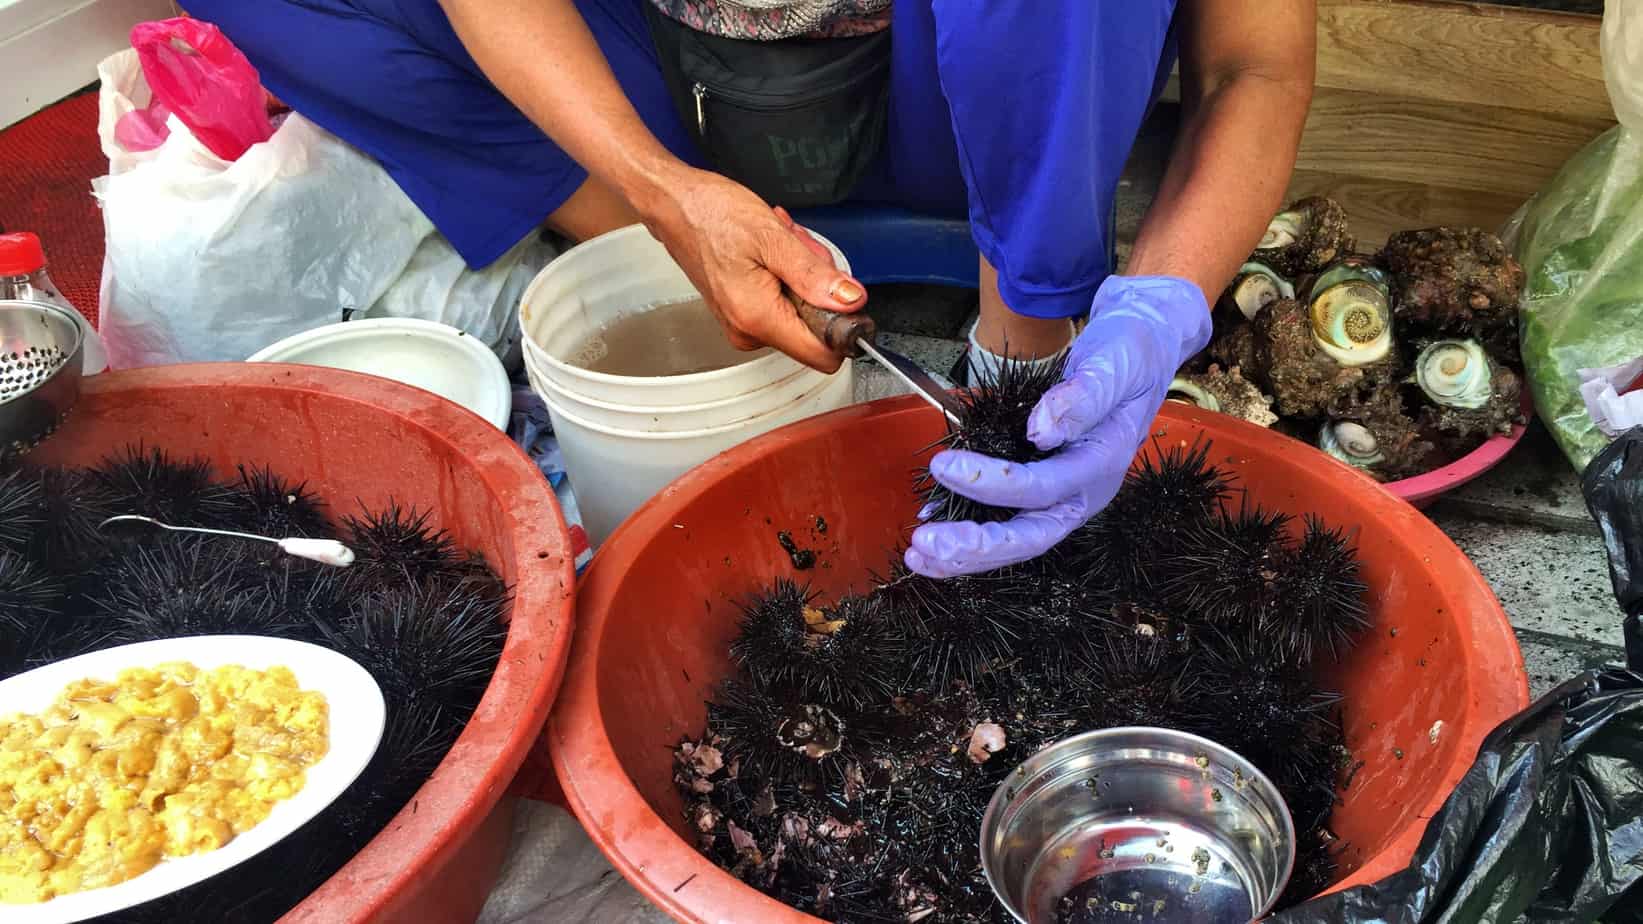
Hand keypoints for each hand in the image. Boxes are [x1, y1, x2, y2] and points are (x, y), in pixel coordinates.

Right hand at [638, 168, 865, 371]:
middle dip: (818, 288)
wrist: (675, 206)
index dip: (843, 326)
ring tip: (778, 246)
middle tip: (798, 251)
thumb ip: (814, 276)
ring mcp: (743, 326)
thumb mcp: (773, 237)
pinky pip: (782, 305)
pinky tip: (769, 252)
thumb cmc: (713, 214)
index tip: (842, 291)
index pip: (823, 355)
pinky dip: (785, 277)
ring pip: (800, 313)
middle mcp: (749, 332)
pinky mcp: (741, 315)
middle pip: (815, 330)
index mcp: (758, 318)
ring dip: (800, 277)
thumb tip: (851, 301)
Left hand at [904, 275, 1212, 577]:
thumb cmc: (1127, 354)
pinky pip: (1005, 520)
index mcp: (1102, 464)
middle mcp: (1082, 492)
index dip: (991, 482)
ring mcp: (1062, 496)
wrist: (1137, 352)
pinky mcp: (1043, 490)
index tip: (944, 464)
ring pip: (1015, 539)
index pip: (1043, 487)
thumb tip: (1042, 431)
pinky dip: (968, 530)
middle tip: (926, 543)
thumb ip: (1082, 397)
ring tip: (918, 554)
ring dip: (966, 552)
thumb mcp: (1113, 365)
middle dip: (977, 546)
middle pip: (1031, 535)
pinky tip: (929, 529)